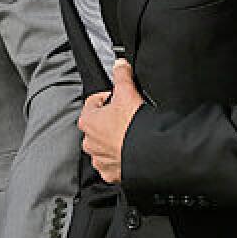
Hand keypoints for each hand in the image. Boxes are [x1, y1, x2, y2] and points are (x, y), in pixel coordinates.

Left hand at [79, 59, 143, 183]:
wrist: (148, 152)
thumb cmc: (134, 125)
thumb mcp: (128, 92)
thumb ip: (121, 75)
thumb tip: (120, 64)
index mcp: (88, 121)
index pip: (94, 102)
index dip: (108, 97)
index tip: (120, 98)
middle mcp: (89, 142)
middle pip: (99, 125)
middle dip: (111, 120)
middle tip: (128, 117)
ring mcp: (99, 159)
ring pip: (104, 145)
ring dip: (114, 140)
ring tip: (132, 135)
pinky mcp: (111, 173)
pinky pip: (113, 163)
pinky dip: (120, 158)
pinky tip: (132, 150)